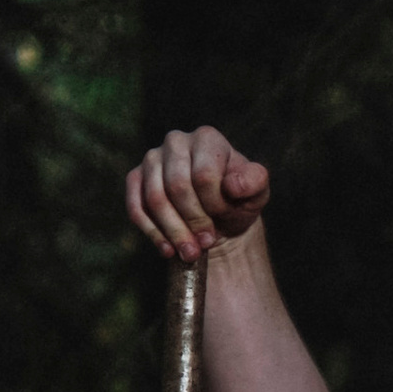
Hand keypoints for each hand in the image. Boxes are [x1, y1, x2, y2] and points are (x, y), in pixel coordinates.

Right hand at [127, 126, 271, 262]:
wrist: (218, 217)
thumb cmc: (237, 201)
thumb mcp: (257, 193)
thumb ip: (255, 183)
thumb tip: (232, 185)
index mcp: (207, 138)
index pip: (203, 175)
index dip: (214, 204)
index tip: (224, 217)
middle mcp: (176, 141)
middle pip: (177, 186)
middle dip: (193, 221)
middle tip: (207, 242)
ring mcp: (152, 158)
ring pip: (155, 200)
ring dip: (173, 232)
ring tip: (190, 253)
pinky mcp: (135, 179)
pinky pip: (136, 208)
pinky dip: (153, 233)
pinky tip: (169, 250)